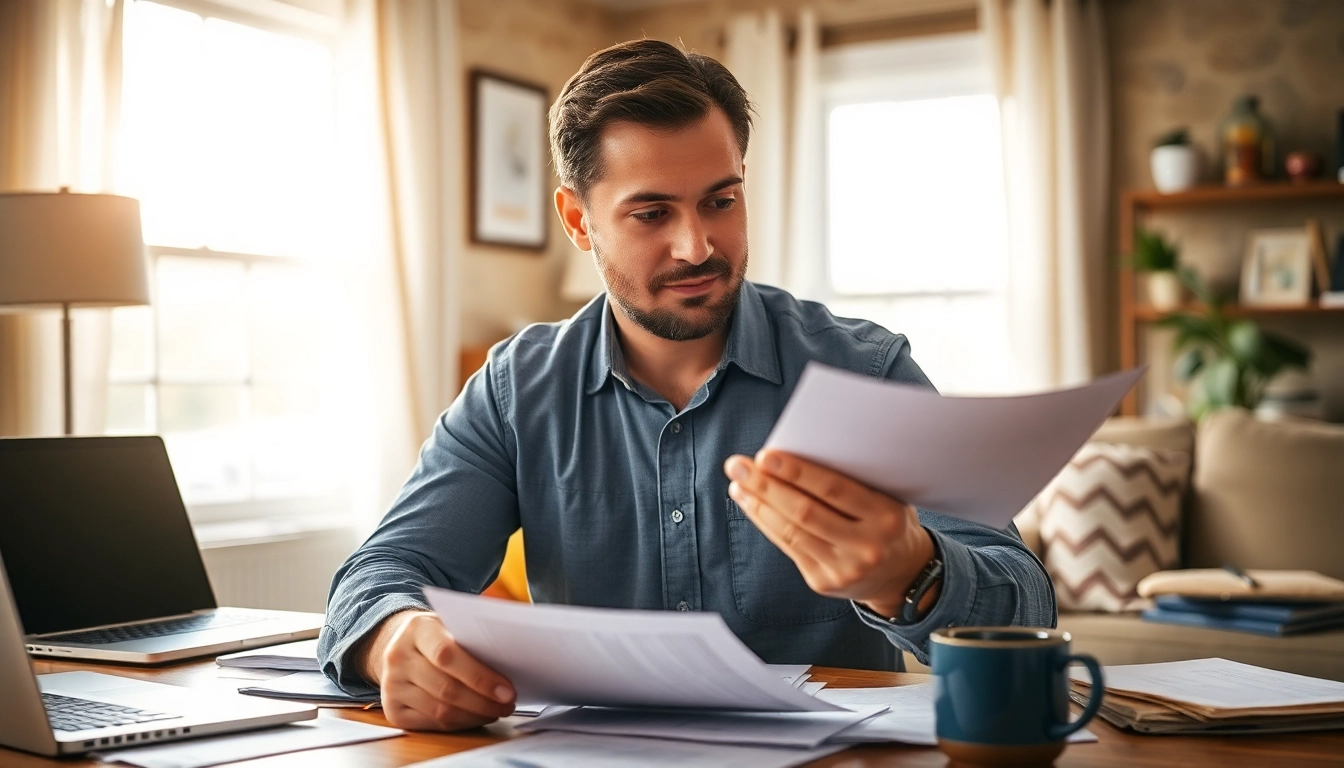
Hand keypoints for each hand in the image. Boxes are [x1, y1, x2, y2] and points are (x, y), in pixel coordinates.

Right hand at [358, 610, 515, 730]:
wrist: (399, 645)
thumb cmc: (436, 635)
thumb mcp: (450, 623)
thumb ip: (473, 637)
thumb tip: (512, 659)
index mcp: (417, 629)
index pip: (447, 655)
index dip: (480, 676)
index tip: (507, 690)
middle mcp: (398, 657)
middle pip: (446, 688)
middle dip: (484, 701)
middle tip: (508, 704)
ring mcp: (391, 686)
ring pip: (441, 711)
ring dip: (475, 715)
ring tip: (497, 711)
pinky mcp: (393, 710)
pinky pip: (432, 724)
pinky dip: (460, 724)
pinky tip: (476, 716)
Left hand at [724, 449, 938, 618]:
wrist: (902, 573)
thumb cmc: (886, 521)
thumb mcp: (886, 496)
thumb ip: (852, 480)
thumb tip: (795, 453)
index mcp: (886, 516)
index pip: (834, 490)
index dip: (797, 472)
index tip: (767, 455)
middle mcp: (867, 545)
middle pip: (806, 512)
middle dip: (766, 486)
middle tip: (738, 466)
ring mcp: (845, 568)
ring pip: (792, 532)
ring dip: (759, 505)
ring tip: (738, 484)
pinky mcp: (824, 582)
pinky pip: (788, 547)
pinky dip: (765, 523)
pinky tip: (750, 504)